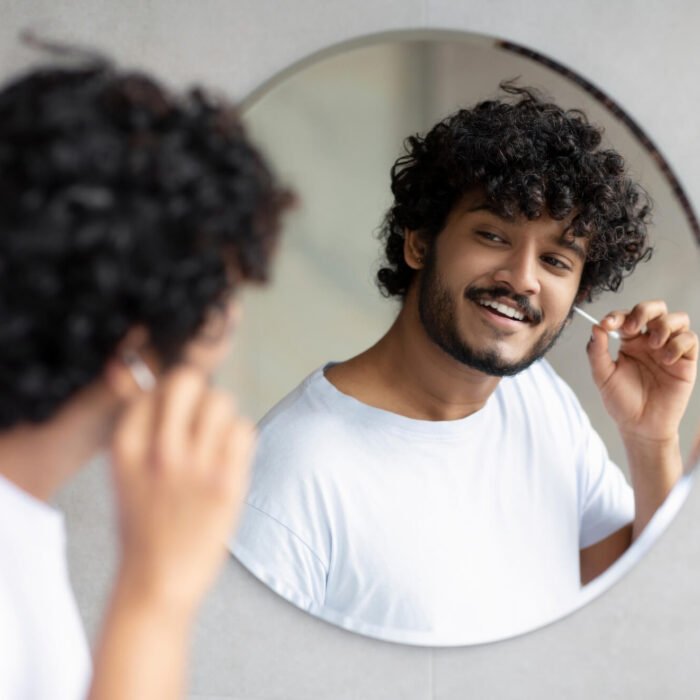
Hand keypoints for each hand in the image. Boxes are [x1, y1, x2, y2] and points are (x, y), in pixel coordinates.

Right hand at [110, 366, 254, 613]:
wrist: (157, 581)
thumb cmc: (145, 525)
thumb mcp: (127, 472)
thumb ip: (142, 430)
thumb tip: (152, 380)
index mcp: (127, 447)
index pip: (154, 387)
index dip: (170, 395)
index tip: (176, 413)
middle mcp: (159, 451)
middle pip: (188, 381)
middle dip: (199, 392)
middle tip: (201, 418)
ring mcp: (194, 467)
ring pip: (222, 401)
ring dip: (223, 417)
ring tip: (217, 444)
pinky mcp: (226, 483)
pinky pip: (245, 430)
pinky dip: (242, 439)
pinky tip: (231, 460)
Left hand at [587, 300, 697, 443]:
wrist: (640, 426)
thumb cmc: (621, 401)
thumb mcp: (602, 376)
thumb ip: (596, 351)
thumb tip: (595, 327)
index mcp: (628, 341)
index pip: (626, 317)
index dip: (617, 315)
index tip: (607, 324)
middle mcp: (650, 341)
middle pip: (655, 308)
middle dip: (645, 310)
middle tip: (633, 328)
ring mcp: (669, 349)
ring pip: (677, 318)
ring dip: (664, 325)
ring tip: (654, 344)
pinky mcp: (685, 361)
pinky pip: (690, 340)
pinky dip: (678, 343)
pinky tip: (666, 359)